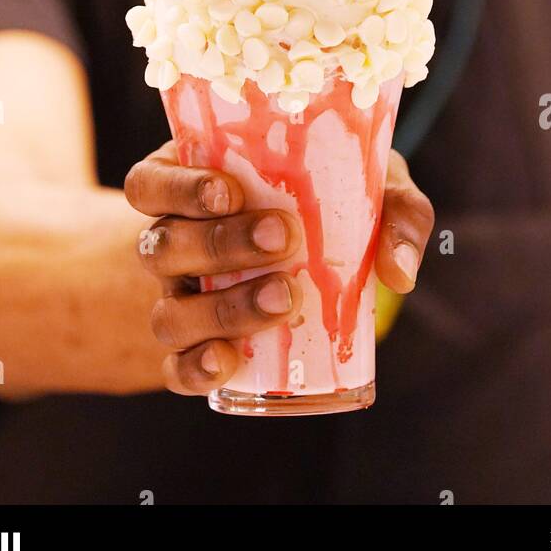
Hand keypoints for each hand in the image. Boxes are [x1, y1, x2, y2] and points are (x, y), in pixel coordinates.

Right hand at [124, 143, 433, 395]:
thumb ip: (395, 210)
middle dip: (220, 244)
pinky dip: (194, 369)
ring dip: (221, 309)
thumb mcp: (368, 185)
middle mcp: (175, 238)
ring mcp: (180, 296)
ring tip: (282, 300)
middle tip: (282, 239)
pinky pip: (175, 366)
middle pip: (163, 244)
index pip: (152, 181)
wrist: (321, 248)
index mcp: (194, 182)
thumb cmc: (335, 197)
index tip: (231, 192)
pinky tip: (228, 364)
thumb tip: (398, 271)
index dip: (180, 188)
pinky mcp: (196, 346)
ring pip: (169, 309)